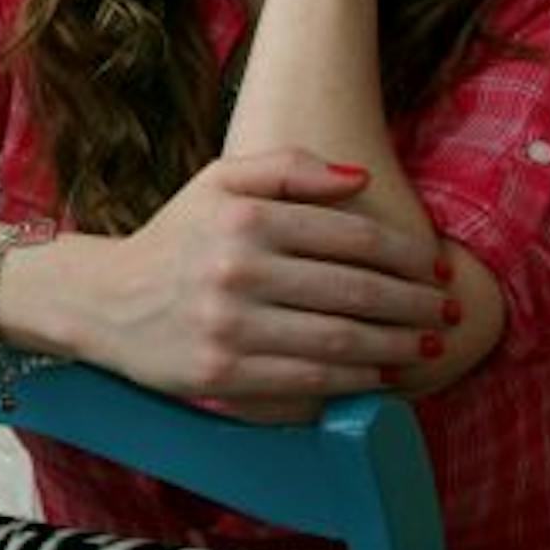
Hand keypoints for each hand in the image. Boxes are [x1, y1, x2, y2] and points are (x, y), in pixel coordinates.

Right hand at [88, 148, 450, 412]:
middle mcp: (236, 271)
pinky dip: (356, 381)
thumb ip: (288, 168)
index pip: (351, 236)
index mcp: (244, 219)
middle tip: (446, 311)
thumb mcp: (218, 182)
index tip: (436, 268)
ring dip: (397, 346)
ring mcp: (228, 327)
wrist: (103, 301)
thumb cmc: (174, 239)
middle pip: (355, 291)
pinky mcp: (221, 375)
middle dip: (415, 304)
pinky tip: (381, 376)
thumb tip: (360, 178)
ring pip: (340, 341)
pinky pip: (309, 381)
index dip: (407, 256)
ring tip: (427, 346)